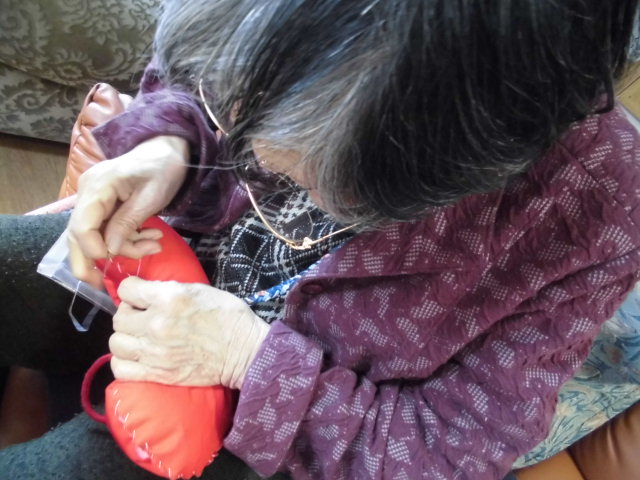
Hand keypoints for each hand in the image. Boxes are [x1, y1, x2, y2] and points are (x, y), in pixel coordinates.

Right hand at [68, 135, 188, 286]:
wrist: (167, 151)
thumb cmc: (162, 169)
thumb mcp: (151, 197)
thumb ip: (128, 223)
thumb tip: (109, 251)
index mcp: (98, 187)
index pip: (81, 226)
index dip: (94, 249)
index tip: (114, 260)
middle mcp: (88, 194)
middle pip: (77, 235)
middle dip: (90, 263)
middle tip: (104, 285)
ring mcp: (94, 200)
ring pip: (93, 236)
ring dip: (122, 248)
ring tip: (153, 246)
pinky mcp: (104, 206)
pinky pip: (107, 230)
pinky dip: (126, 240)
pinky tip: (150, 239)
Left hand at [108, 277, 269, 389]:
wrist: (244, 351)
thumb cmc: (228, 316)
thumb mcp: (199, 290)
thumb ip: (168, 290)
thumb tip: (146, 293)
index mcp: (168, 298)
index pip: (126, 289)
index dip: (132, 291)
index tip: (140, 296)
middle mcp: (156, 324)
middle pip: (119, 318)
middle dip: (129, 315)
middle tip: (142, 318)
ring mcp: (155, 351)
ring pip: (116, 344)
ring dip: (126, 339)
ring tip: (140, 339)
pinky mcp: (158, 374)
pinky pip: (121, 369)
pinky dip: (125, 363)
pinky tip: (137, 358)